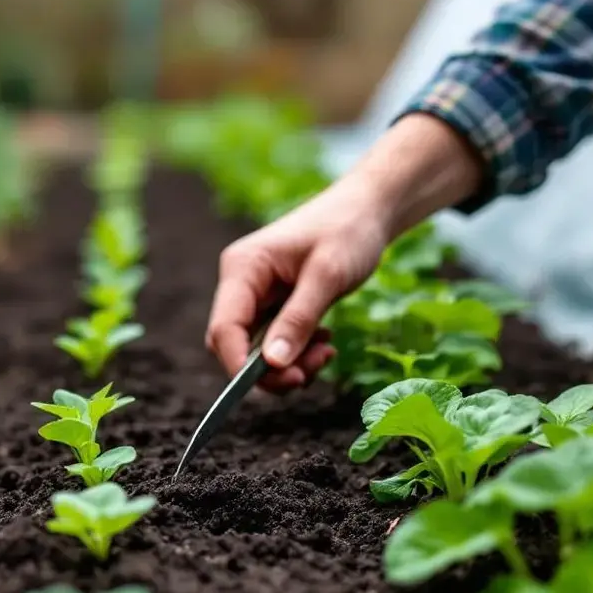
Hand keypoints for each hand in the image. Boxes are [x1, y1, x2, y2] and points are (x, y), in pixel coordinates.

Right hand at [206, 179, 387, 392]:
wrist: (368, 210)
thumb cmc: (347, 230)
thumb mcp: (327, 275)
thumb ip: (298, 319)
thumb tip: (273, 364)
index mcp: (243, 268)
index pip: (224, 327)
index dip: (239, 364)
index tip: (275, 382)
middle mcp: (242, 284)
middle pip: (235, 345)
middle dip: (269, 369)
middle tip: (308, 373)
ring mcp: (257, 296)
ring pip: (257, 350)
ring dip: (289, 363)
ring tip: (326, 352)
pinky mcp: (275, 305)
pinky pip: (275, 343)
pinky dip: (298, 353)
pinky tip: (324, 343)